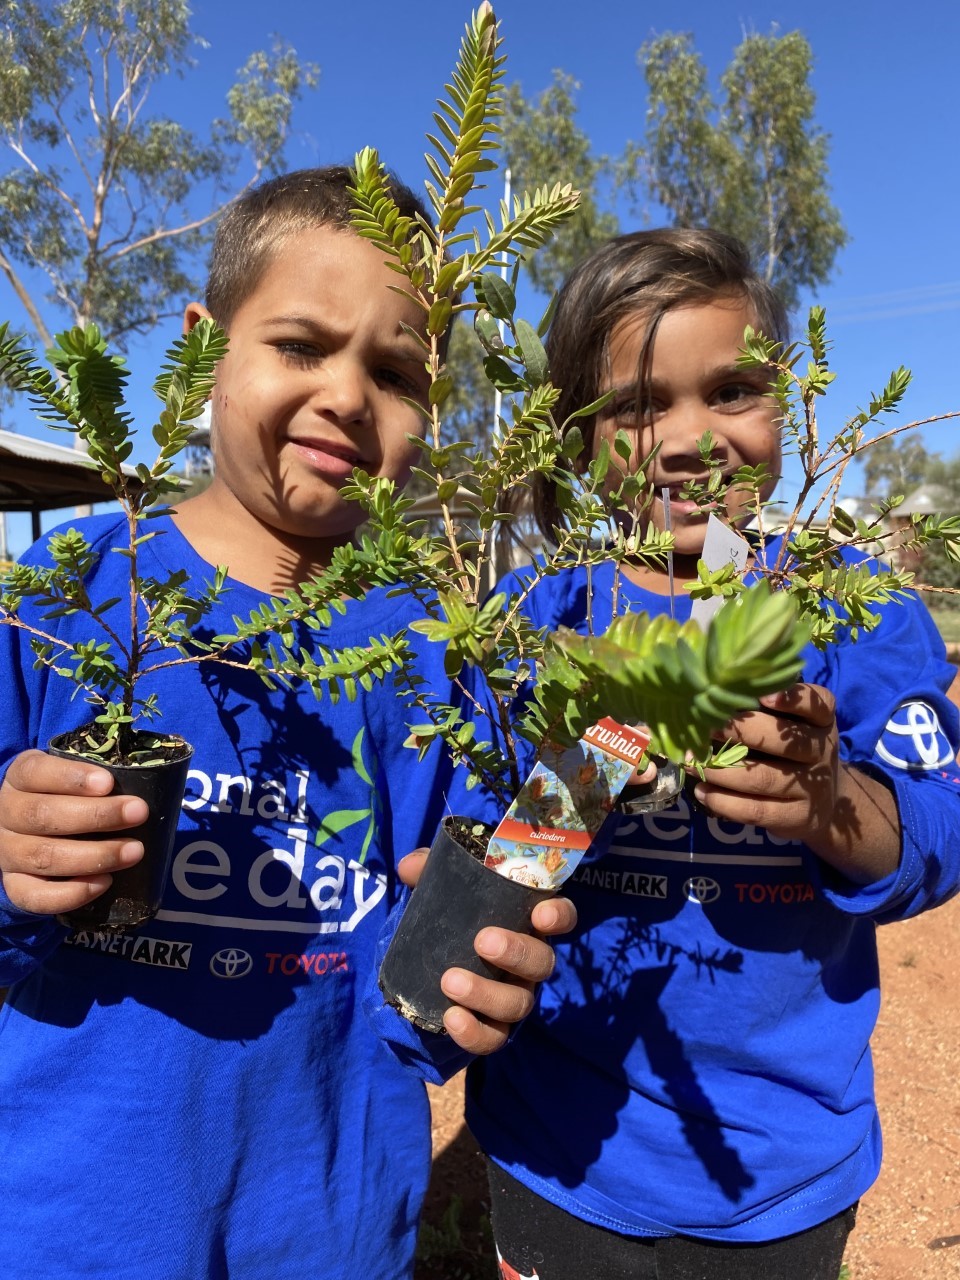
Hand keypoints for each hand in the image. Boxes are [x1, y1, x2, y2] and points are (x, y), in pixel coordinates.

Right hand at [0, 749, 147, 915]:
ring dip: (95, 856)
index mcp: (21, 778)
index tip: (108, 782)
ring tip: (134, 851)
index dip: (72, 777)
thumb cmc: (68, 799)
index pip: (37, 772)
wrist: (35, 836)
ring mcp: (7, 852)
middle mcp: (6, 814)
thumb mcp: (76, 780)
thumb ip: (99, 780)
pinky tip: (105, 882)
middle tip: (138, 813)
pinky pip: (37, 896)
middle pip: (43, 815)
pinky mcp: (14, 886)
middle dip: (96, 816)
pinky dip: (73, 892)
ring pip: (44, 856)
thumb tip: (150, 783)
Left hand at [398, 848, 577, 1053]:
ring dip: (487, 994)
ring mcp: (515, 996)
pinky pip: (494, 1038)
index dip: (559, 915)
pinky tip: (452, 1018)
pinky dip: (475, 1033)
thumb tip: (411, 866)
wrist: (432, 961)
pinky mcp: (494, 1027)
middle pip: (542, 963)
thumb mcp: (442, 886)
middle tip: (482, 941)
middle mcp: (530, 961)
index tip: (542, 913)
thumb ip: (429, 869)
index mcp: (527, 922)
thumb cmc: (452, 914)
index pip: (561, 916)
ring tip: (450, 981)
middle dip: (517, 953)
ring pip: (519, 1004)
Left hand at [694, 682, 899, 882]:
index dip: (792, 698)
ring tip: (694, 763)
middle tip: (706, 728)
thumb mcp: (794, 725)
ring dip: (722, 771)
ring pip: (763, 778)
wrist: (827, 803)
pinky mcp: (798, 817)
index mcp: (821, 720)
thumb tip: (714, 698)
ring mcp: (812, 788)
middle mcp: (822, 751)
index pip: (816, 703)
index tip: (763, 697)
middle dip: (740, 732)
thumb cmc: (794, 752)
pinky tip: (702, 791)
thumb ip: (766, 710)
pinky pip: (757, 810)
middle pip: (784, 741)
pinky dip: (724, 802)